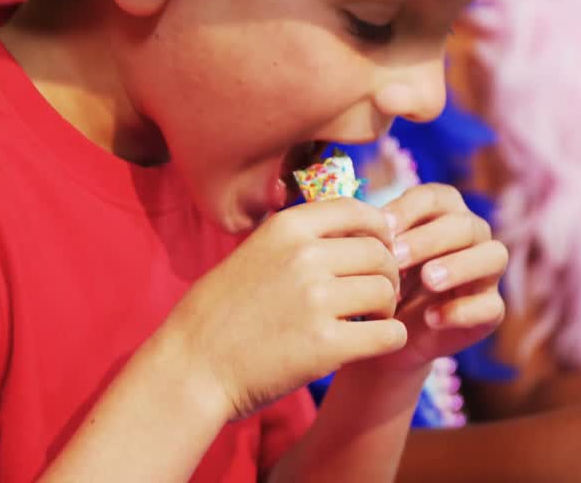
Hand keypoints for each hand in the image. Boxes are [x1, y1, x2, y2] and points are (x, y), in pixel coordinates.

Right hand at [164, 197, 405, 419]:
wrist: (190, 368)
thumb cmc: (221, 314)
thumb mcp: (253, 253)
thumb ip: (300, 239)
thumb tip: (357, 228)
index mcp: (287, 227)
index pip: (358, 211)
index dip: (380, 230)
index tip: (382, 249)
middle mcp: (305, 256)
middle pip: (380, 253)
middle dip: (387, 274)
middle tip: (375, 297)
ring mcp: (317, 299)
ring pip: (387, 291)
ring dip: (386, 308)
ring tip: (368, 321)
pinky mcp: (327, 345)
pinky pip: (389, 333)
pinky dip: (390, 338)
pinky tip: (372, 343)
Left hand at [356, 184, 507, 373]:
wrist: (390, 333)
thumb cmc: (383, 282)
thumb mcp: (375, 257)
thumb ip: (375, 238)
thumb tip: (366, 225)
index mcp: (444, 213)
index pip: (435, 197)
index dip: (410, 209)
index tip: (383, 228)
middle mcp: (473, 236)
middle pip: (465, 225)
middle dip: (429, 239)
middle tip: (397, 258)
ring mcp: (487, 272)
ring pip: (493, 256)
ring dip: (460, 266)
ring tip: (428, 280)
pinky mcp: (491, 309)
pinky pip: (491, 305)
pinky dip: (463, 310)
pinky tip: (433, 317)